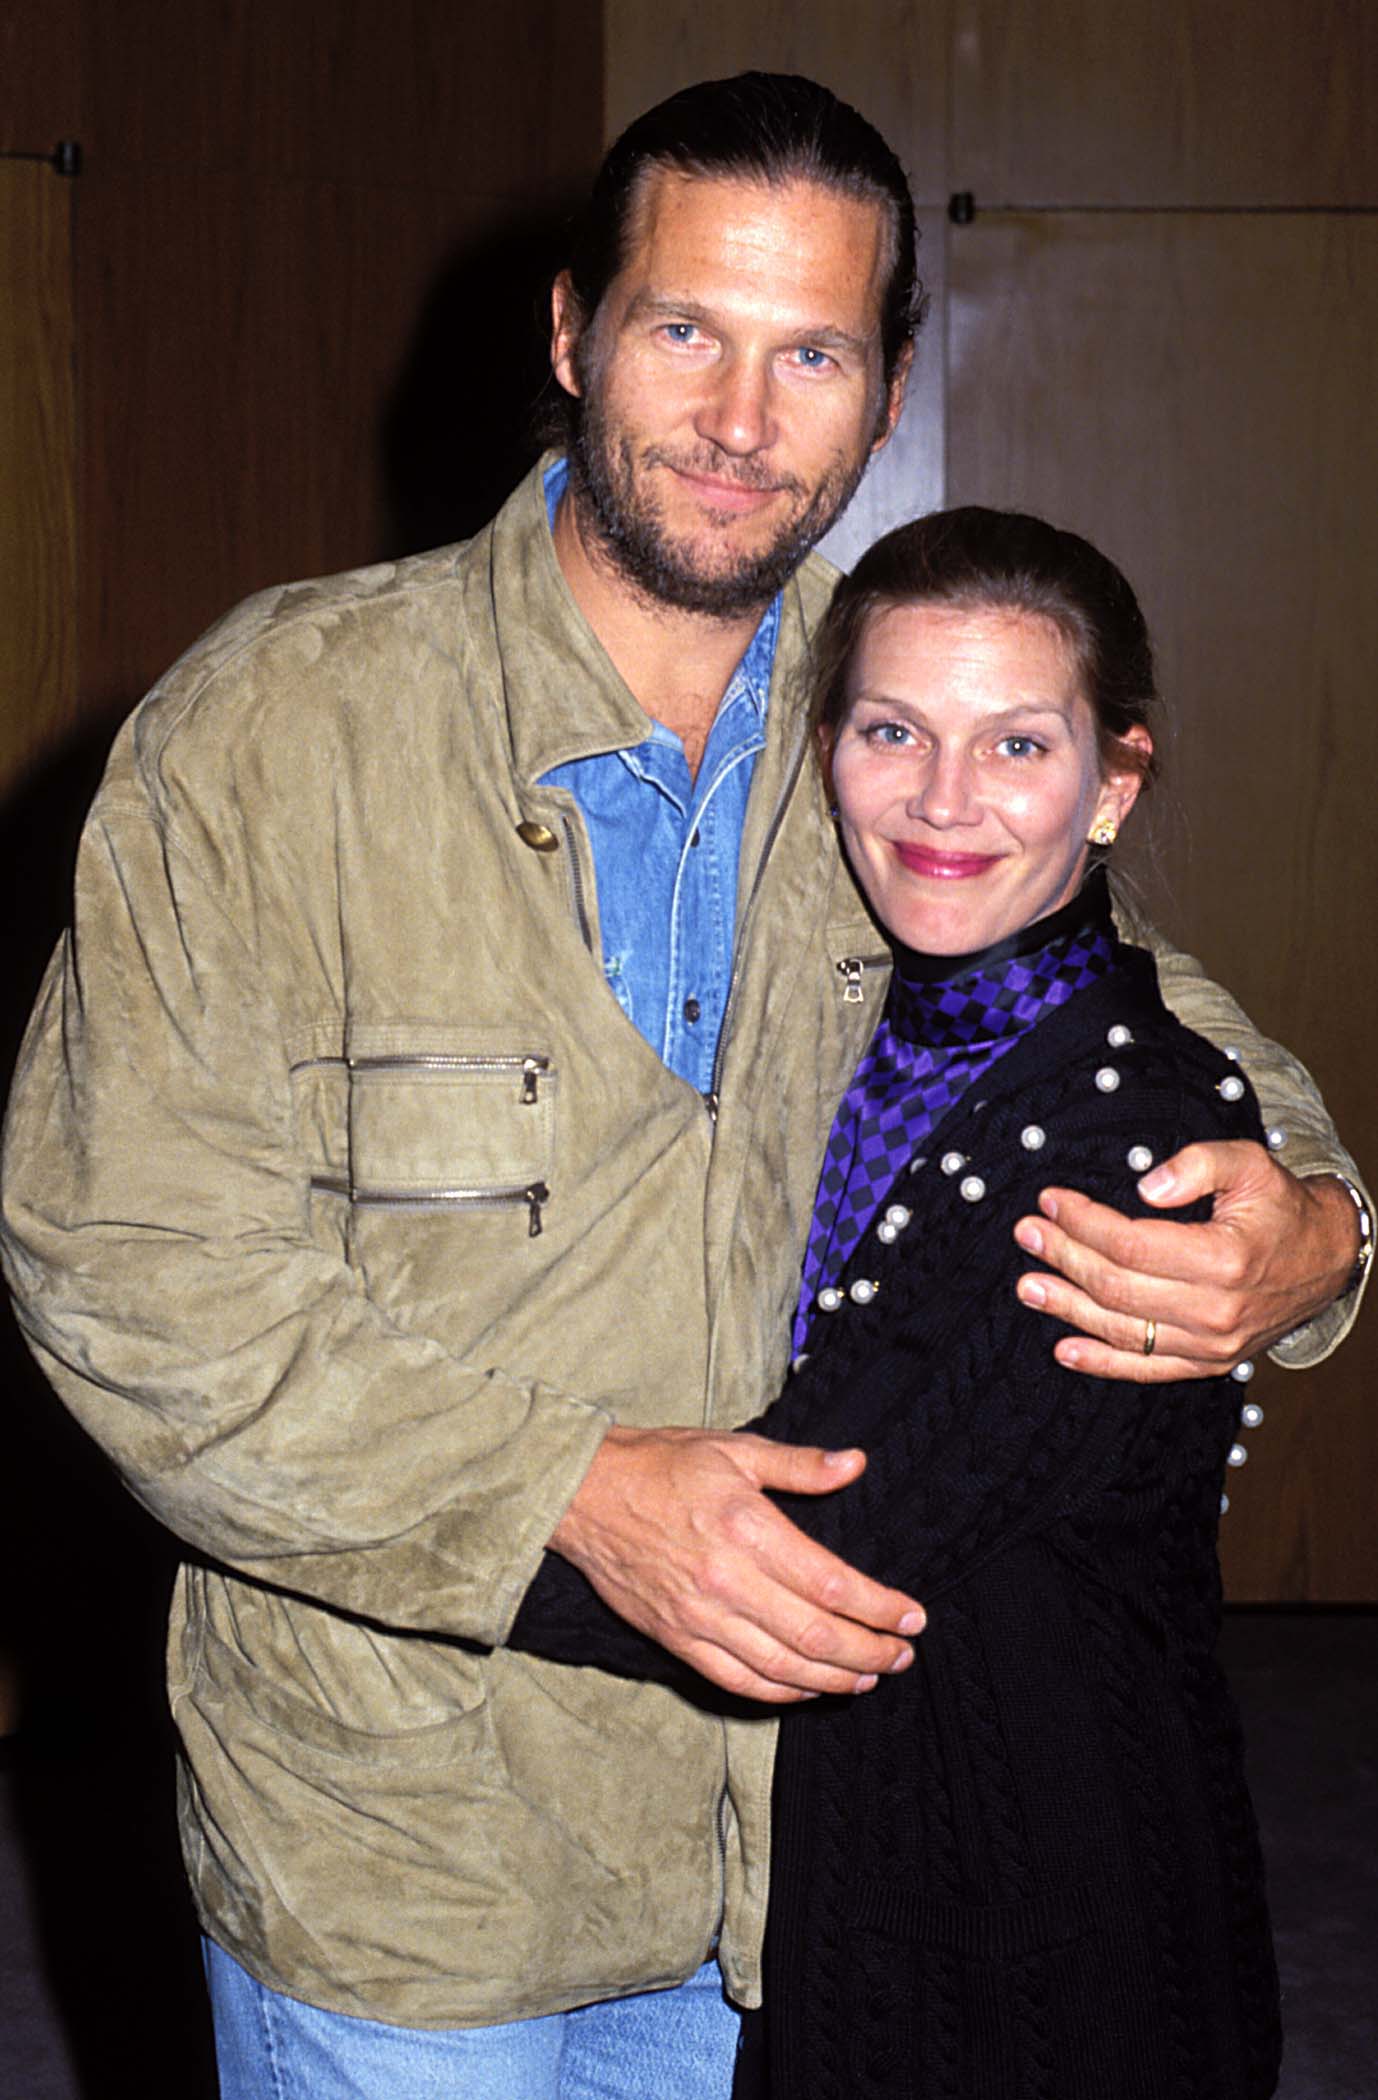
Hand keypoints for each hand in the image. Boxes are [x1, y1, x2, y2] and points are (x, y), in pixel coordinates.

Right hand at [550, 1425, 925, 1703]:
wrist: (584, 1494)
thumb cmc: (663, 1465)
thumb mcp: (735, 1449)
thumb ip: (800, 1465)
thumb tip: (855, 1463)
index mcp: (747, 1528)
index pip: (831, 1584)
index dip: (879, 1608)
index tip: (911, 1617)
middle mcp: (727, 1580)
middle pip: (815, 1635)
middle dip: (870, 1652)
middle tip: (903, 1654)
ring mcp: (700, 1616)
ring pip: (782, 1667)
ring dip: (834, 1678)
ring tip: (869, 1676)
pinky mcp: (677, 1638)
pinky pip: (738, 1681)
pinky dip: (780, 1692)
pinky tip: (808, 1688)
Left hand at [1012, 1142, 1360, 1382]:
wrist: (1325, 1259)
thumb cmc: (1280, 1208)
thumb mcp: (1249, 1165)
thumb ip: (1197, 1165)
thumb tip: (1145, 1186)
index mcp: (1224, 1260)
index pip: (1131, 1245)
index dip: (1083, 1222)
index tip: (1052, 1201)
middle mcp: (1216, 1311)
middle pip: (1117, 1286)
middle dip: (1064, 1256)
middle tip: (1028, 1233)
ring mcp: (1211, 1345)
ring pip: (1122, 1329)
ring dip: (1067, 1307)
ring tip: (1028, 1285)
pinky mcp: (1208, 1363)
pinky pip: (1146, 1369)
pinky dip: (1100, 1362)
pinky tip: (1063, 1348)